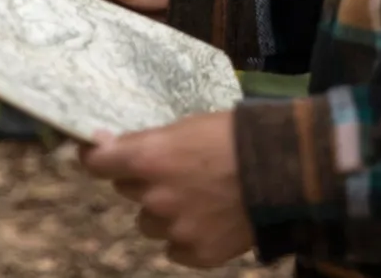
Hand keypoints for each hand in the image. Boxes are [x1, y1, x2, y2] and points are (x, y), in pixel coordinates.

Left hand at [81, 112, 253, 267]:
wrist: (284, 171)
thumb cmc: (234, 136)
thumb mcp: (185, 126)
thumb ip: (144, 142)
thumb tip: (102, 144)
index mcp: (147, 160)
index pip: (96, 164)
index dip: (97, 159)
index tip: (100, 155)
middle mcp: (154, 198)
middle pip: (128, 192)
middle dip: (144, 182)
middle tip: (176, 171)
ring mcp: (176, 230)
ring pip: (150, 224)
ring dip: (164, 213)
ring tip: (199, 197)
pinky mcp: (198, 253)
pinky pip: (176, 249)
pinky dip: (188, 237)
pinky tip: (211, 220)